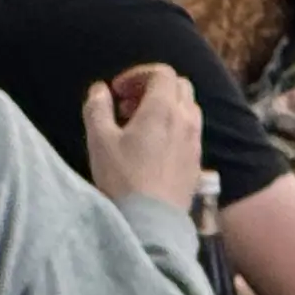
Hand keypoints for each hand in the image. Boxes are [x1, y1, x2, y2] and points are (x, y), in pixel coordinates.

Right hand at [85, 62, 203, 213]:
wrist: (151, 222)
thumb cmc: (123, 178)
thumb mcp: (99, 140)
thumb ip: (97, 108)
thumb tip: (99, 90)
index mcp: (163, 108)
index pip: (161, 72)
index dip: (138, 75)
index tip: (117, 92)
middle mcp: (186, 120)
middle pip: (178, 86)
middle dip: (153, 88)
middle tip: (128, 106)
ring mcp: (195, 141)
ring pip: (187, 108)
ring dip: (166, 107)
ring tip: (140, 126)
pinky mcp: (197, 162)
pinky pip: (190, 132)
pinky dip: (174, 127)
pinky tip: (154, 148)